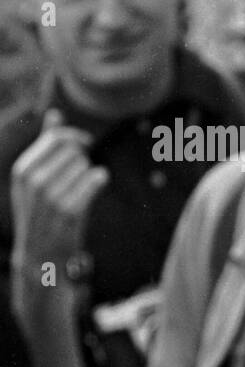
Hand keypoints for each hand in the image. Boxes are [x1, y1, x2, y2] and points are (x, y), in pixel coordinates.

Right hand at [9, 109, 107, 272]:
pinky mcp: (70, 210)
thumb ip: (45, 144)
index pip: (55, 138)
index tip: (86, 143)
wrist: (40, 253)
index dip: (76, 138)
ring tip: (80, 188)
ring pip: (85, 165)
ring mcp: (51, 196)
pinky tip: (99, 181)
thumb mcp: (34, 176)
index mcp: (22, 169)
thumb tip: (55, 113)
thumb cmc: (41, 210)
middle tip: (79, 173)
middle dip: (82, 158)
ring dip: (89, 174)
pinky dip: (99, 180)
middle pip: (73, 151)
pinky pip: (95, 180)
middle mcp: (33, 180)